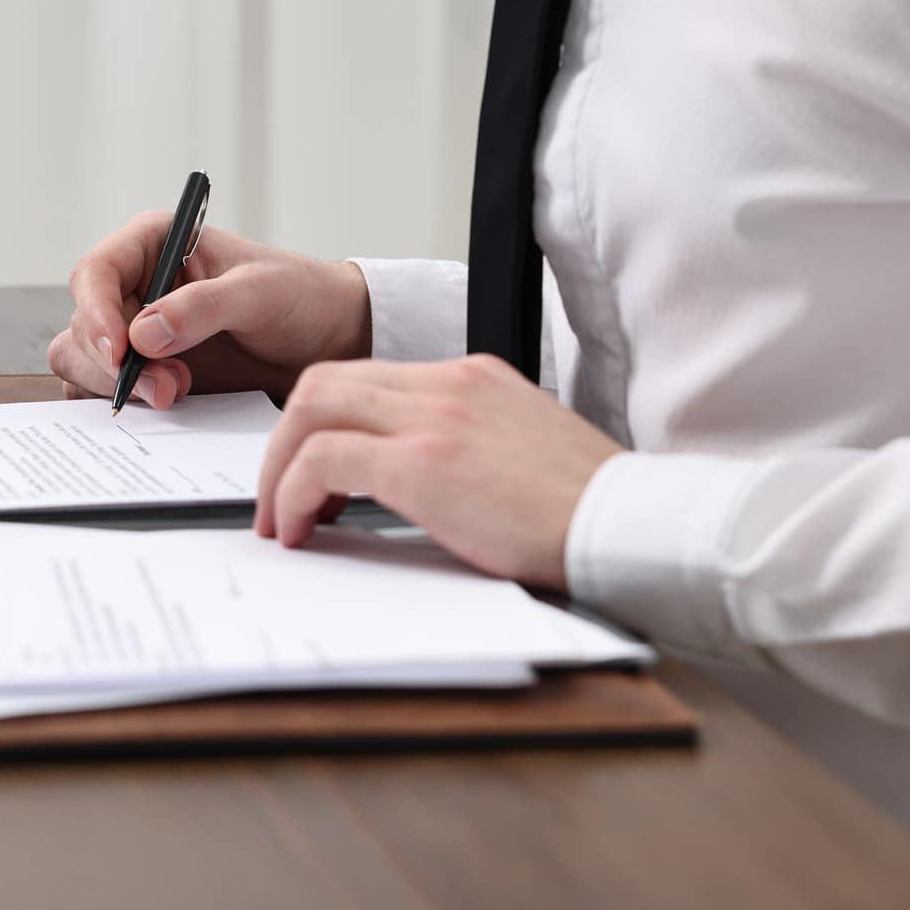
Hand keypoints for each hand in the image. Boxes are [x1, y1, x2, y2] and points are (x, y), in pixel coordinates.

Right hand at [48, 215, 370, 408]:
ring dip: (120, 386)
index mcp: (153, 245)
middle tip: (169, 387)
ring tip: (178, 394)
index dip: (96, 313)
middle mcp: (135, 286)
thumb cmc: (300, 298)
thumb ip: (202, 307)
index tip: (120, 352)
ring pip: (84, 361)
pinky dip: (125, 404)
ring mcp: (137, 332)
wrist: (329, 343)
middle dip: (116, 362)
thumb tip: (142, 335)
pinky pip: (105, 392)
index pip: (95, 273)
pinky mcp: (145, 372)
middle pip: (84, 325)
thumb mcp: (259, 292)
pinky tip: (168, 407)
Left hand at [252, 355, 623, 590]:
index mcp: (471, 378)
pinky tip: (298, 531)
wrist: (632, 527)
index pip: (366, 378)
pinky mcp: (424, 463)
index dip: (323, 425)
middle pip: (324, 383)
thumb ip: (465, 448)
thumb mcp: (520, 454)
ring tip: (279, 520)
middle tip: (276, 497)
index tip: (311, 474)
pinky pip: (322, 461)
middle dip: (284, 441)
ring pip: (310, 410)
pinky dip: (293, 494)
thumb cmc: (587, 511)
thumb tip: (413, 485)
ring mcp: (435, 417)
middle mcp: (448, 384)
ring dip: (278, 468)